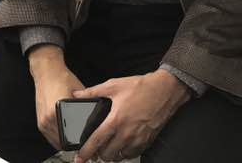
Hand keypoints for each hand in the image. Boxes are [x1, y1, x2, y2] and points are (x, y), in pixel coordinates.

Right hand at [28, 46, 84, 148]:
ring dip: (66, 143)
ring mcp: (42, 121)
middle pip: (63, 142)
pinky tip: (67, 134)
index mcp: (58, 111)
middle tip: (85, 145)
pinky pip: (50, 137)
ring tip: (76, 141)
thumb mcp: (79, 93)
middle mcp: (48, 118)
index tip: (89, 145)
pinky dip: (58, 138)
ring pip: (56, 142)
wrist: (47, 71)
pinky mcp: (40, 121)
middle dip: (74, 145)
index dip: (82, 143)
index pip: (71, 136)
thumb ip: (86, 107)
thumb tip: (97, 121)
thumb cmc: (61, 78)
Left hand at [72, 70, 190, 162]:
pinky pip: (132, 154)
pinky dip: (124, 153)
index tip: (78, 158)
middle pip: (107, 154)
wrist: (165, 91)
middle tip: (95, 149)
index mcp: (116, 120)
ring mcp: (138, 139)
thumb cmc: (141, 87)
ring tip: (108, 147)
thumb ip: (93, 92)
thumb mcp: (113, 85)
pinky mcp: (147, 142)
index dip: (86, 152)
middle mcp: (126, 133)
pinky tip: (122, 145)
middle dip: (98, 154)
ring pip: (120, 157)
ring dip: (112, 154)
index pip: (96, 141)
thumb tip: (76, 94)